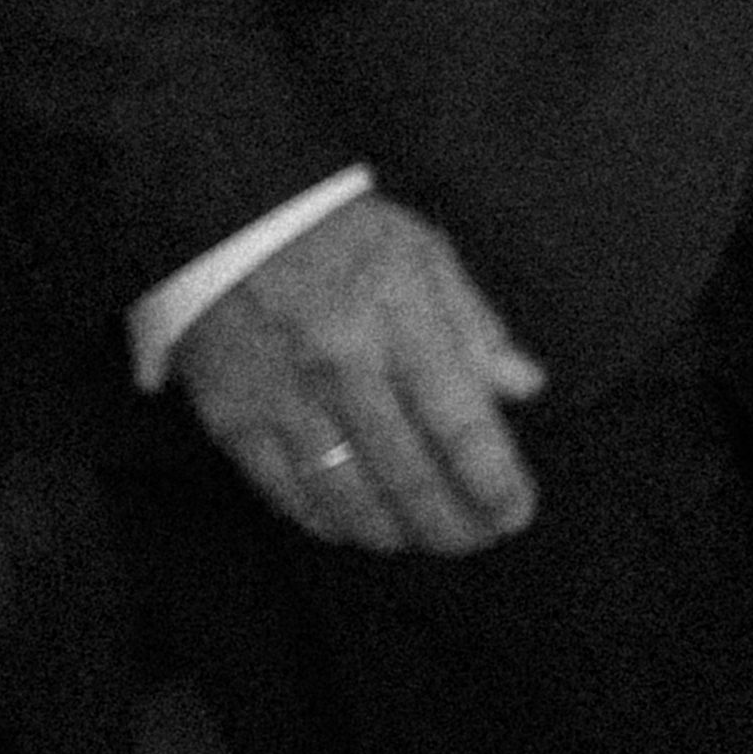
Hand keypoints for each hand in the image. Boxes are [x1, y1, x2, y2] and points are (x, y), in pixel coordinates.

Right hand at [173, 190, 543, 558]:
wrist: (226, 214)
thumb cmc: (342, 233)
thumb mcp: (425, 256)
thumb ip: (475, 328)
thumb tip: (525, 388)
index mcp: (402, 325)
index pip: (462, 428)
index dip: (494, 483)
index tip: (515, 514)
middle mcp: (344, 372)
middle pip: (410, 477)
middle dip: (453, 524)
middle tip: (477, 538)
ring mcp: (285, 402)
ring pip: (350, 499)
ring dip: (396, 533)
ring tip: (423, 538)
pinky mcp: (234, 420)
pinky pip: (288, 494)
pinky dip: (329, 522)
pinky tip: (356, 528)